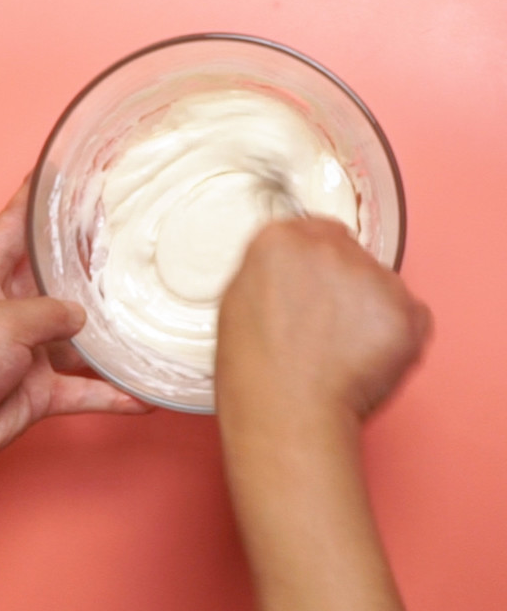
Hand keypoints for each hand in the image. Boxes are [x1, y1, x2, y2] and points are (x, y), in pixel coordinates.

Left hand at [0, 182, 147, 506]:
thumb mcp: (3, 321)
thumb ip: (52, 312)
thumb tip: (81, 317)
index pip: (14, 223)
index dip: (37, 195)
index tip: (61, 168)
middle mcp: (8, 306)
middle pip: (57, 277)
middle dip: (89, 262)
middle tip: (127, 240)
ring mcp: (25, 348)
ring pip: (78, 336)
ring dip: (109, 336)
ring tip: (148, 317)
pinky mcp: (38, 388)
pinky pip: (82, 388)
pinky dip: (110, 394)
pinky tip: (143, 396)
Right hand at [217, 217, 430, 430]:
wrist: (286, 416)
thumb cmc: (254, 373)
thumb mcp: (237, 302)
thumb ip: (271, 270)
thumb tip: (292, 268)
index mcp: (280, 240)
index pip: (313, 231)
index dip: (315, 265)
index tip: (315, 287)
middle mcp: (328, 247)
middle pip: (349, 252)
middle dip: (343, 282)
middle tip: (327, 327)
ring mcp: (371, 276)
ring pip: (379, 283)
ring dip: (369, 308)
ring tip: (343, 352)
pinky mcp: (405, 309)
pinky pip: (408, 315)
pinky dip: (396, 336)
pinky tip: (366, 361)